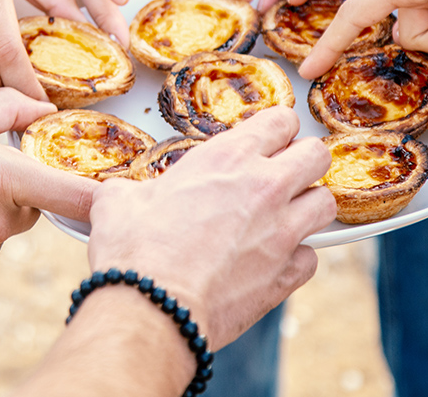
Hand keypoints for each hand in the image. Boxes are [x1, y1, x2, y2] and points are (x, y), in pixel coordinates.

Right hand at [86, 107, 336, 349]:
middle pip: (317, 154)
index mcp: (229, 157)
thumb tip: (102, 193)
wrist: (151, 308)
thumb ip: (126, 189)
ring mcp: (282, 232)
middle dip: (304, 160)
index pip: (281, 119)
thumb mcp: (119, 201)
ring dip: (307, 207)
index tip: (266, 141)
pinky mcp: (286, 275)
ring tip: (283, 216)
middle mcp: (265, 187)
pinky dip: (296, 259)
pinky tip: (272, 262)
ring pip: (326, 203)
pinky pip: (311, 258)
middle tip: (282, 174)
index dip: (276, 128)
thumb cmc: (134, 249)